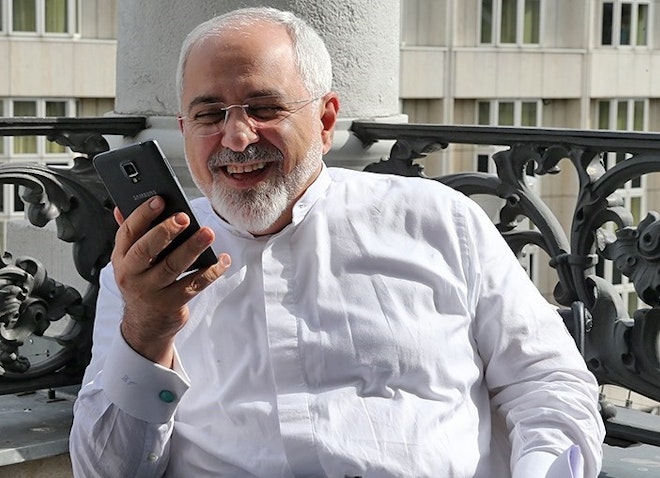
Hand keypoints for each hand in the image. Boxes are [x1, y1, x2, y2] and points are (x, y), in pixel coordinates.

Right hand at [110, 195, 230, 365]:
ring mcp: (151, 291)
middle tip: (185, 217)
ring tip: (208, 233)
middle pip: (146, 249)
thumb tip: (123, 204)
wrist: (145, 325)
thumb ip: (131, 234)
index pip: (128, 232)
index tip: (160, 199)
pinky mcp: (171, 304)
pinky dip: (210, 272)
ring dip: (192, 248)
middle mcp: (132, 274)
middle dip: (166, 231)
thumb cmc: (143, 282)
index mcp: (121, 258)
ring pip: (172, 266)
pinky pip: (194, 285)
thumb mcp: (131, 261)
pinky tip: (222, 260)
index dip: (143, 214)